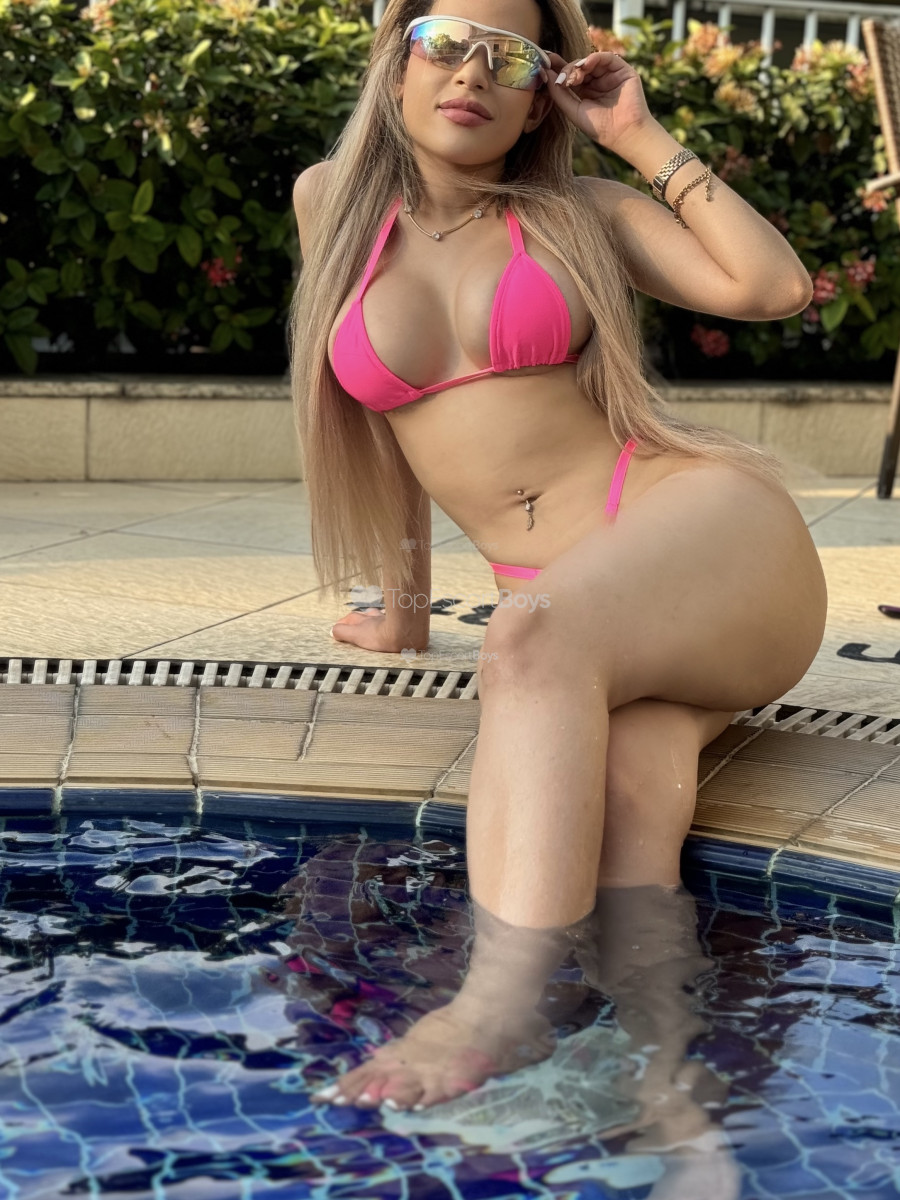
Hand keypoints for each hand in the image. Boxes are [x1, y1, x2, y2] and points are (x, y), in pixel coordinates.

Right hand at [330, 607, 427, 654]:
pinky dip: (387, 620)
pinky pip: (391, 618)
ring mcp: (386, 618)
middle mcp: (373, 616)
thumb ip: (342, 632)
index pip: (348, 619)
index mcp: (362, 620)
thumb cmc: (380, 636)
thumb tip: (332, 630)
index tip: (337, 629)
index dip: (342, 624)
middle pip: (362, 615)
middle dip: (356, 620)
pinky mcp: (398, 622)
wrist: (404, 634)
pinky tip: (389, 622)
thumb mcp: (356, 636)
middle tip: (353, 625)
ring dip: (371, 619)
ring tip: (371, 622)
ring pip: (376, 615)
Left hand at [540, 49, 655, 155]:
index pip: (570, 76)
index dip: (558, 68)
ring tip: (575, 77)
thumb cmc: (600, 128)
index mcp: (586, 92)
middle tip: (563, 78)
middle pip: (579, 67)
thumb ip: (559, 94)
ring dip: (580, 65)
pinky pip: (607, 58)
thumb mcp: (574, 111)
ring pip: (591, 61)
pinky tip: (586, 65)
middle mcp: (598, 82)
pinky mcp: (622, 71)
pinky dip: (595, 58)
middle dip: (568, 69)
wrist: (624, 133)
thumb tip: (547, 74)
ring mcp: (610, 76)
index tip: (545, 62)